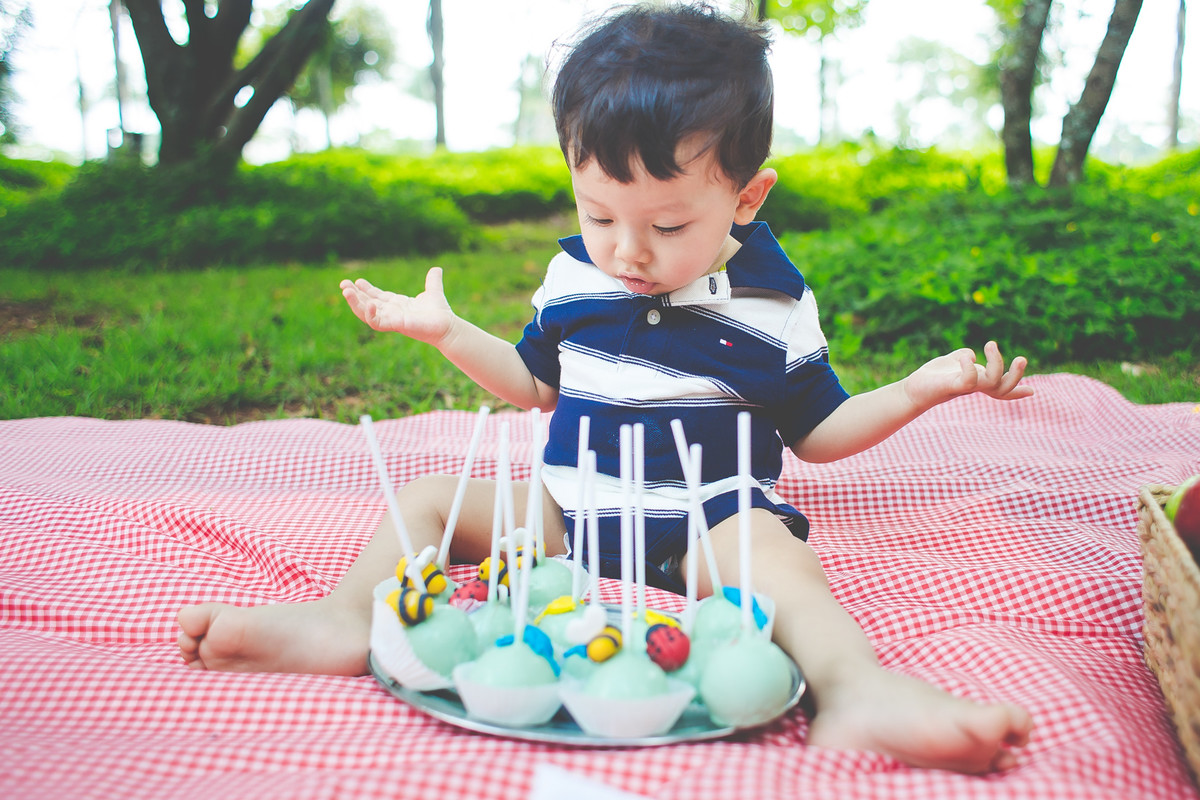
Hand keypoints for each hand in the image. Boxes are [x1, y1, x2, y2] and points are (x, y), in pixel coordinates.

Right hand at [340, 267, 455, 345]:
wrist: (448, 326)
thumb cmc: (440, 313)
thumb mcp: (433, 291)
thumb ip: (432, 280)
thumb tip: (437, 269)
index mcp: (397, 304)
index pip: (376, 297)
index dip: (366, 290)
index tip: (356, 281)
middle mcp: (392, 313)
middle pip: (367, 304)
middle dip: (354, 295)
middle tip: (343, 284)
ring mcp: (392, 320)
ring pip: (366, 313)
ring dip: (355, 303)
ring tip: (346, 291)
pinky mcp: (396, 325)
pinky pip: (377, 322)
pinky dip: (370, 314)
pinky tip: (368, 303)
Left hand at [904, 341, 1032, 409]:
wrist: (913, 389)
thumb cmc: (934, 377)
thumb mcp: (953, 363)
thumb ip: (965, 357)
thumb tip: (972, 356)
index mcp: (978, 381)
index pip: (1002, 389)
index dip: (1017, 391)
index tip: (1033, 392)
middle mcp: (975, 386)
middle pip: (1004, 388)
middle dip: (1017, 375)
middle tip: (1022, 358)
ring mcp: (965, 387)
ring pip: (992, 382)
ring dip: (997, 363)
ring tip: (991, 343)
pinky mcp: (952, 386)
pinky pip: (968, 381)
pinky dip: (970, 368)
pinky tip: (966, 357)